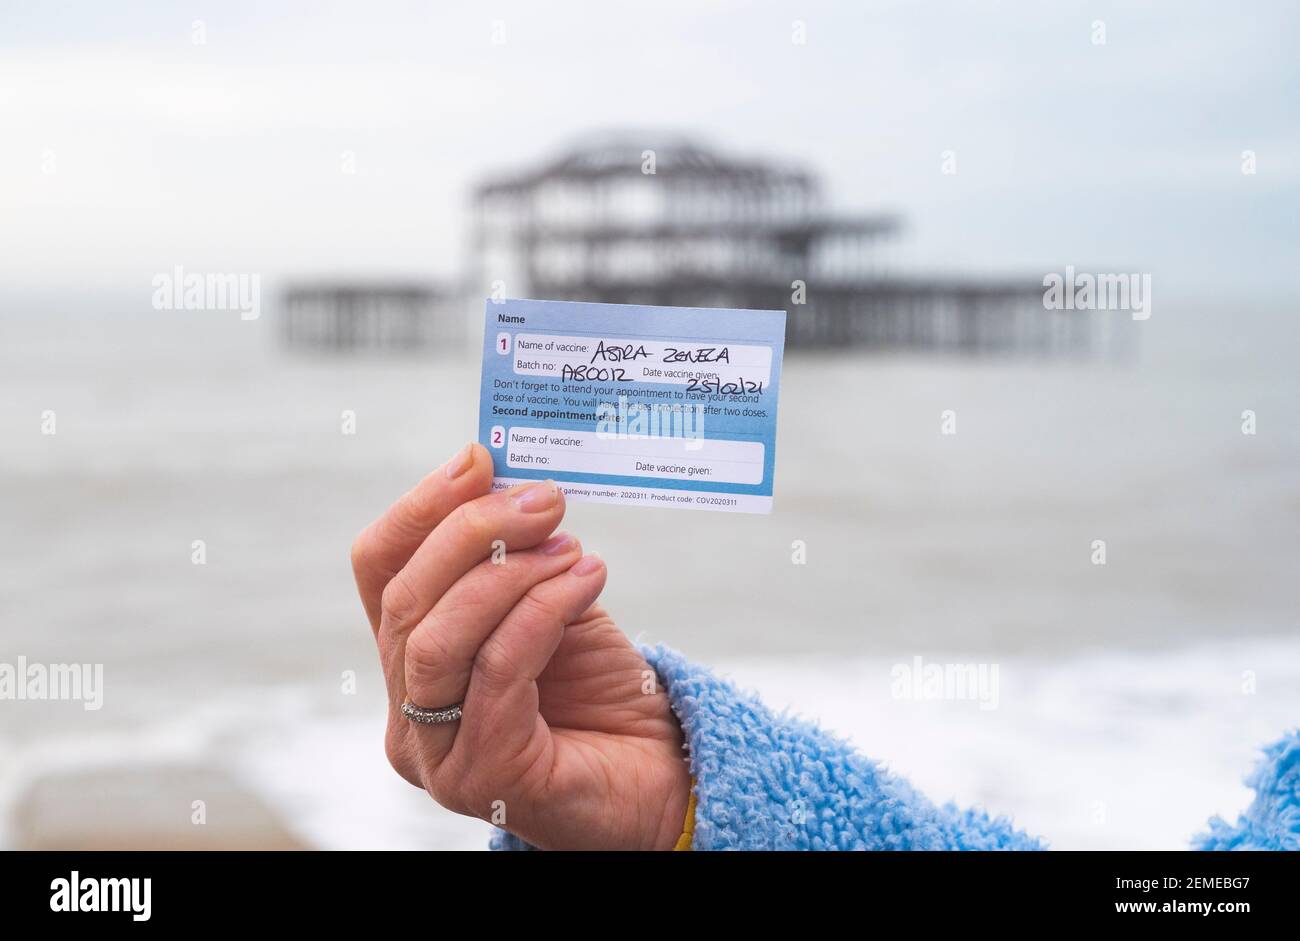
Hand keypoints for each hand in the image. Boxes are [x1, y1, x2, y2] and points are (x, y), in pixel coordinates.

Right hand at [350, 443, 691, 849]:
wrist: (664, 773)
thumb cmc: (602, 692)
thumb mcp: (551, 602)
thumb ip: (517, 557)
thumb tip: (507, 477)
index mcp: (411, 661)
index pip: (379, 571)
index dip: (420, 509)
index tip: (478, 459)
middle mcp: (408, 714)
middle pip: (403, 600)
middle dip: (472, 532)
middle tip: (543, 500)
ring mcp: (438, 754)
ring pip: (435, 639)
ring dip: (506, 575)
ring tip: (569, 546)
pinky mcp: (484, 778)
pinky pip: (497, 672)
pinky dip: (541, 612)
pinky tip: (587, 581)